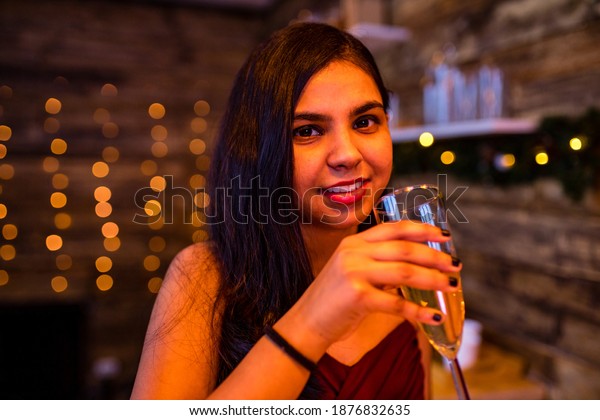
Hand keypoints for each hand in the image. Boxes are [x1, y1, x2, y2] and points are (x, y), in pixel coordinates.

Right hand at [290, 221, 460, 345]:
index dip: (421, 229)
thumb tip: (416, 267)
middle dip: (434, 255)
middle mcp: (354, 252)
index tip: (444, 234)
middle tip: (454, 265)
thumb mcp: (351, 271)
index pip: (393, 228)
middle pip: (404, 248)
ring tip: (451, 285)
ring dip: (432, 279)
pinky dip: (418, 312)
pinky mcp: (357, 297)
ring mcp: (354, 273)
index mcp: (354, 242)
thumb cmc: (334, 299)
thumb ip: (377, 263)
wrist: (307, 322)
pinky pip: (396, 304)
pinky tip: (433, 317)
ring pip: (404, 272)